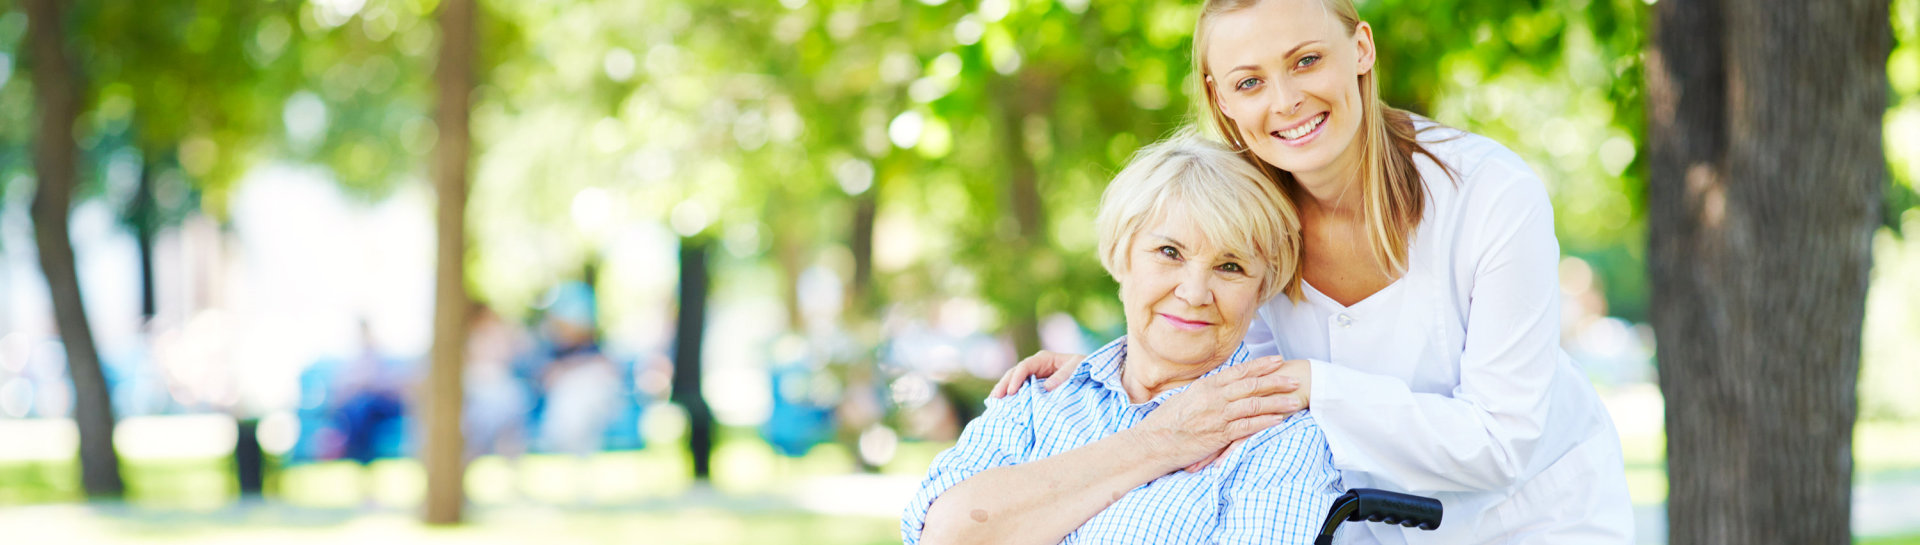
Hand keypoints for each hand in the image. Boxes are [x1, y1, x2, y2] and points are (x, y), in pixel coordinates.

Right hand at [990, 351, 1087, 397]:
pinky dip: (1011, 398)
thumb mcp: (1077, 367)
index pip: (1025, 366)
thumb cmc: (1085, 368)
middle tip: (995, 398)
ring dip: (1003, 391)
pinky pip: (1020, 391)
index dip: (1016, 378)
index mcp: (1044, 359)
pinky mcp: (1035, 388)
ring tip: (993, 403)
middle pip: (1014, 373)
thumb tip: (1046, 388)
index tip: (1011, 392)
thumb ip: (1063, 375)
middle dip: (1003, 385)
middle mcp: (1036, 367)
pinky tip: (1003, 406)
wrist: (1091, 375)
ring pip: (1014, 382)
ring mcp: (1034, 378)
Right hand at [1129, 357, 1306, 470]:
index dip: (1260, 365)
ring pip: (1254, 404)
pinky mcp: (1219, 435)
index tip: (1277, 361)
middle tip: (1295, 379)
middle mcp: (1214, 398)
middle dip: (1276, 381)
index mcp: (1206, 386)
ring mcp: (1217, 416)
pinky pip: (1247, 426)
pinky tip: (1279, 420)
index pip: (1238, 372)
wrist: (1153, 442)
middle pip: (1251, 385)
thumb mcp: (1184, 398)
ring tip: (1294, 400)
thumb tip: (1216, 386)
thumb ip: (1204, 392)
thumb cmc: (1166, 422)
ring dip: (1277, 402)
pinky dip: (1265, 422)